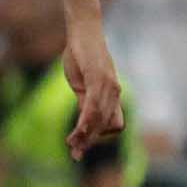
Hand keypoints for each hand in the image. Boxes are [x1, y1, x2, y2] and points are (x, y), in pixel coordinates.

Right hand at [62, 18, 124, 160]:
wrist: (83, 31)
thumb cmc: (80, 55)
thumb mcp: (81, 83)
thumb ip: (85, 101)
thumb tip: (84, 121)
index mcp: (111, 95)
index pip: (111, 125)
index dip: (98, 138)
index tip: (80, 146)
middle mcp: (115, 93)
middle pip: (107, 127)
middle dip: (90, 143)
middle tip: (74, 155)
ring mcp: (109, 87)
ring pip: (101, 120)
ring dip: (86, 135)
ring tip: (71, 145)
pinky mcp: (99, 80)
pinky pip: (95, 106)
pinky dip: (87, 121)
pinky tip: (78, 129)